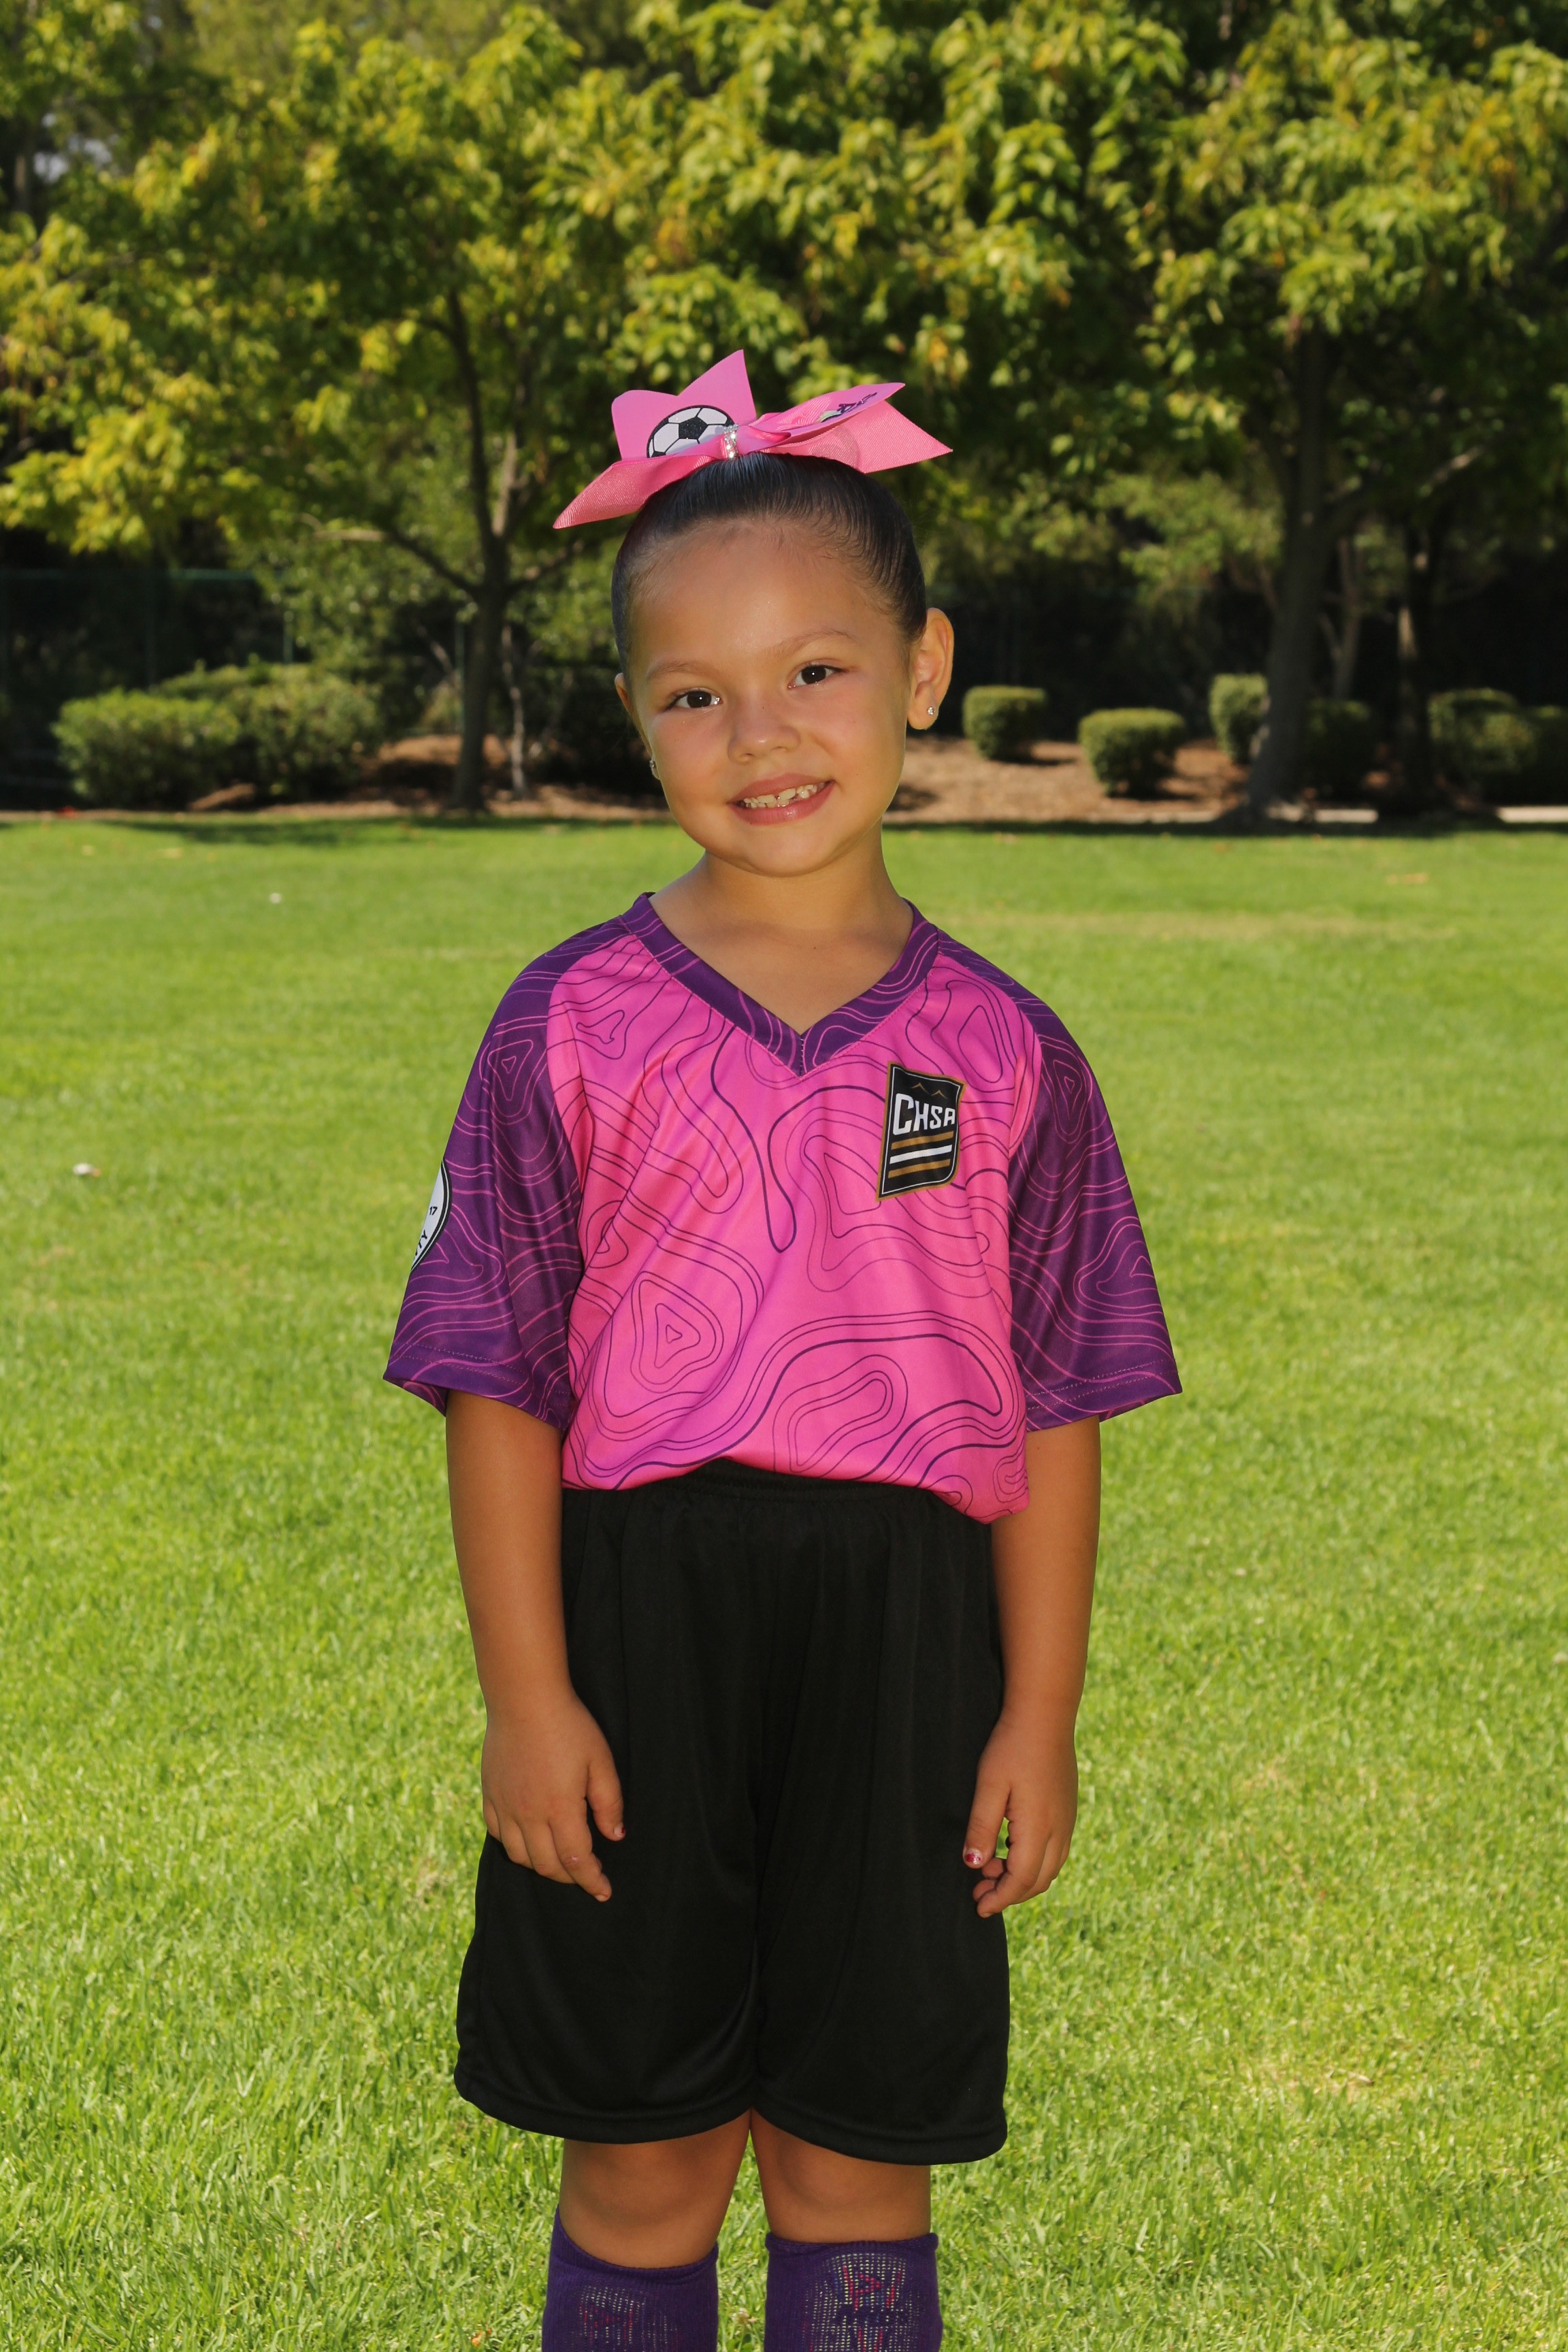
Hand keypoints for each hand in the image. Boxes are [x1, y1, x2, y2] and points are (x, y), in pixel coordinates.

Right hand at [481, 1687, 624, 1901]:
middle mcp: (528, 1814)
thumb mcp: (600, 1760)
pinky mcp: (489, 1794)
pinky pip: (498, 1835)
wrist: (524, 1698)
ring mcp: (505, 1805)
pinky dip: (515, 1846)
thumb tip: (615, 1836)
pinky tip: (528, 1839)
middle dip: (570, 1877)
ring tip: (559, 1859)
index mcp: (560, 1808)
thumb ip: (609, 1802)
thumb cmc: (569, 1725)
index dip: (592, 1881)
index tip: (604, 1891)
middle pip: (547, 1865)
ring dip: (542, 1865)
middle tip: (586, 1872)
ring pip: (520, 1856)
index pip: (577, 1860)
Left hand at [963, 1708, 1077, 1918]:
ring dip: (1022, 1877)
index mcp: (1040, 1828)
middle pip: (1039, 1880)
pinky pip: (1055, 1850)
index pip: (1022, 1880)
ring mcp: (1069, 1820)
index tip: (979, 1907)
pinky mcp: (1068, 1810)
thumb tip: (973, 1866)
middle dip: (1009, 1893)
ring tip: (990, 1868)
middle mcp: (1060, 1830)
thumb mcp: (988, 1786)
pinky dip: (1033, 1861)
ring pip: (1050, 1867)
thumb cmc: (1012, 1747)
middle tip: (978, 1891)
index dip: (1000, 1898)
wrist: (1045, 1715)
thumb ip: (981, 1828)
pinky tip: (1010, 1848)